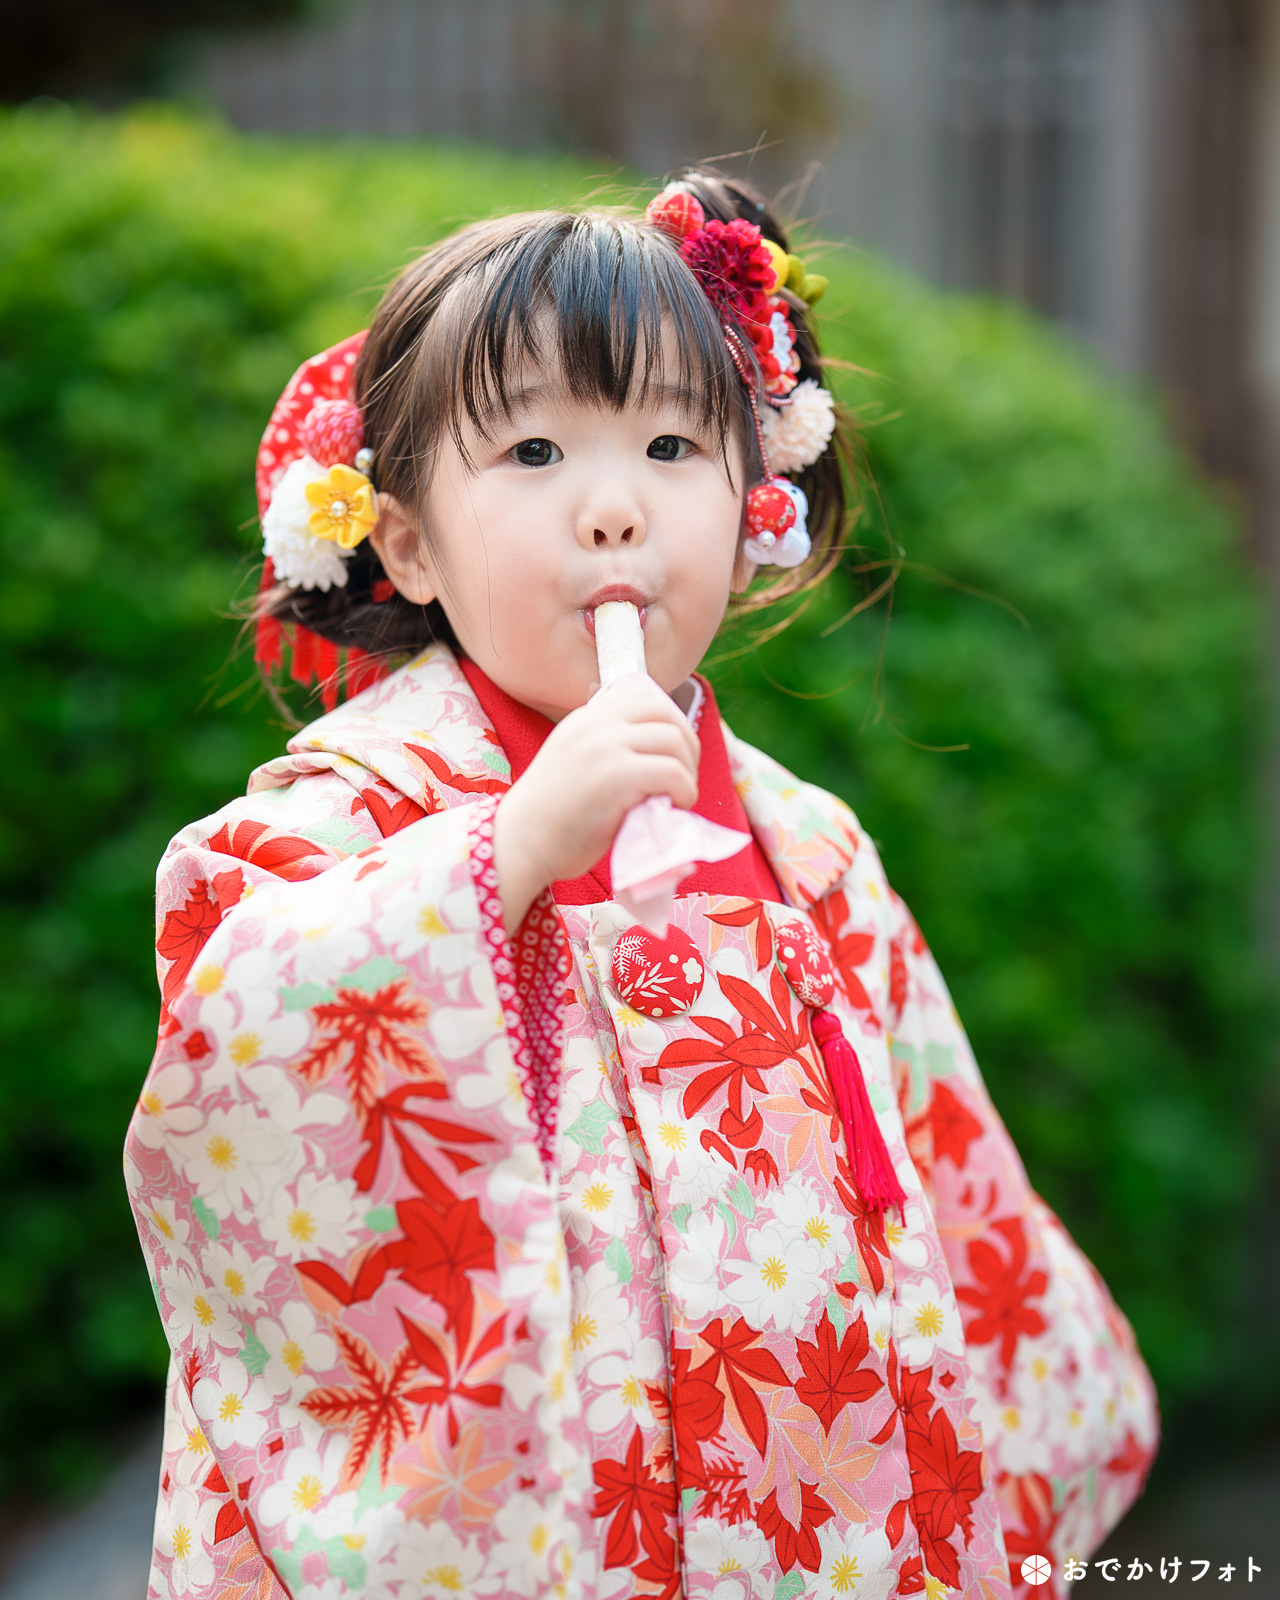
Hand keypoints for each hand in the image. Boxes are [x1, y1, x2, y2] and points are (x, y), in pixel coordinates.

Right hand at [492, 678, 699, 932]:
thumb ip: (606, 748)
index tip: (673, 756)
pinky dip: (685, 790)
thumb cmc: (551, 817)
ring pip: (675, 739)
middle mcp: (595, 724)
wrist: (520, 844)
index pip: (645, 698)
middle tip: (683, 778)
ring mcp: (605, 747)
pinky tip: (674, 807)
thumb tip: (658, 750)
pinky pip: (673, 772)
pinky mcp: (616, 775)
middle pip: (666, 713)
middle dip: (687, 744)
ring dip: (688, 770)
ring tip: (678, 797)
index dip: (671, 724)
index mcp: (586, 718)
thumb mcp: (576, 762)